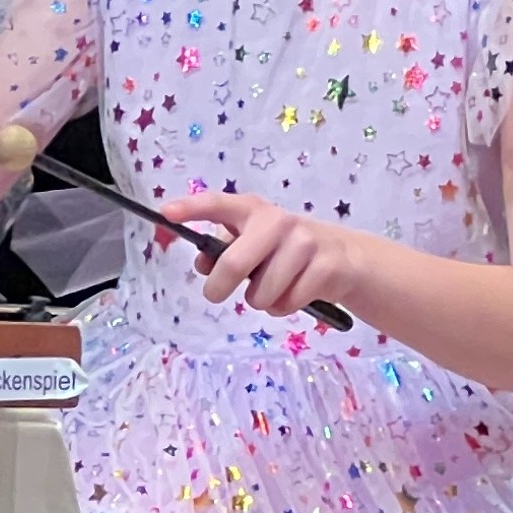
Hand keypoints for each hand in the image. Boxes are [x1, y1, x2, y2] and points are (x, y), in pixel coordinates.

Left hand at [159, 191, 371, 318]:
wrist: (346, 258)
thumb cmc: (287, 250)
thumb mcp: (256, 243)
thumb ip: (225, 250)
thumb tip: (203, 264)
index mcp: (254, 211)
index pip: (219, 205)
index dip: (192, 208)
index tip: (166, 212)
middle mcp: (279, 221)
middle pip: (234, 263)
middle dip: (219, 287)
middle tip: (216, 294)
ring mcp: (305, 243)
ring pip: (262, 293)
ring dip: (262, 301)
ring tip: (275, 288)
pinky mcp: (325, 267)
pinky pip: (287, 303)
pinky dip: (285, 307)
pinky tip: (296, 293)